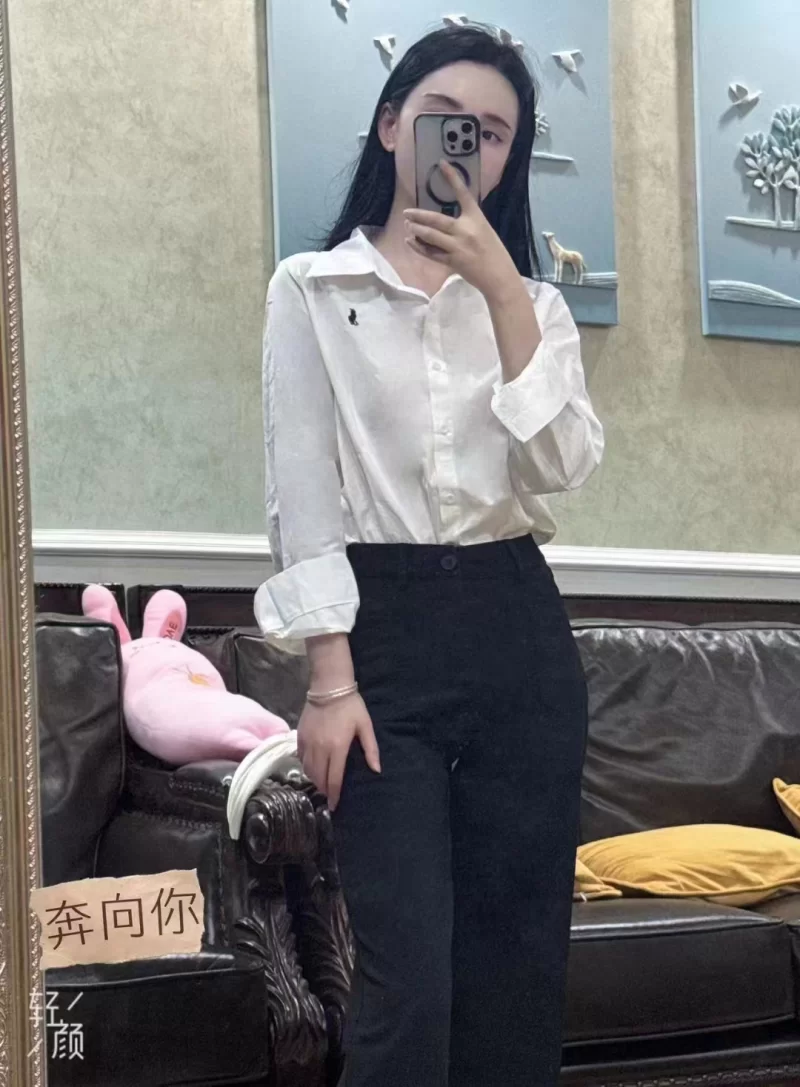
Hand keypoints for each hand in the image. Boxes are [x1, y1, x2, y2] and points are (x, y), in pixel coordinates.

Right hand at [296, 693, 379, 810]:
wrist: (329, 686)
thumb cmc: (351, 706)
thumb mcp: (365, 726)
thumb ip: (371, 749)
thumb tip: (376, 770)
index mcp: (337, 747)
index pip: (333, 778)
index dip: (334, 794)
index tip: (334, 806)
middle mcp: (320, 748)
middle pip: (318, 777)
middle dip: (324, 789)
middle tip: (330, 794)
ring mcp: (307, 742)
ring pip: (307, 770)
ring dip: (314, 779)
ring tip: (322, 782)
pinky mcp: (299, 736)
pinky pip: (300, 758)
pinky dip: (306, 766)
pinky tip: (313, 766)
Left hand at [403, 160, 519, 300]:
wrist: (499, 276)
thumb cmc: (493, 252)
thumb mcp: (484, 230)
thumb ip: (467, 224)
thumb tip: (445, 222)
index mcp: (476, 218)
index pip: (462, 192)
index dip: (452, 176)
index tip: (441, 163)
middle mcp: (465, 230)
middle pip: (436, 219)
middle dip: (419, 215)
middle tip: (406, 212)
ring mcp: (457, 246)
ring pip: (430, 236)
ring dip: (416, 230)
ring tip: (408, 225)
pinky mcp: (452, 261)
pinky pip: (430, 253)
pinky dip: (419, 247)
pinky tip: (411, 241)